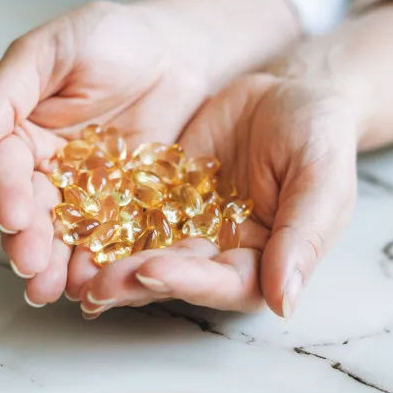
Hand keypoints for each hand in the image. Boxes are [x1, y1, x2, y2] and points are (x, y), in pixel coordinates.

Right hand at [0, 0, 299, 306]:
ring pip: (64, 235)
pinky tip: (99, 285)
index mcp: (17, 132)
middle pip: (28, 212)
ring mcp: (85, 195)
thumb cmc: (110, 38)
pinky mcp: (124, 210)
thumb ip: (4, 95)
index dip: (3, 192)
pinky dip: (103, 263)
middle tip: (31, 265)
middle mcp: (45, 170)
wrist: (179, 50)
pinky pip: (112, 240)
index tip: (11, 214)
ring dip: (56, 265)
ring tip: (54, 290)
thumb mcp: (51, 51)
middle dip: (26, 240)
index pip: (1, 167)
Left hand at [76, 72, 360, 317]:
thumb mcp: (321, 178)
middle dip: (134, 281)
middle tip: (94, 284)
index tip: (152, 271)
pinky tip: (70, 227)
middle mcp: (219, 254)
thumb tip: (286, 301)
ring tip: (71, 271)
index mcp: (263, 262)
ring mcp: (186, 227)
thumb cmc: (319, 135)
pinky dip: (100, 223)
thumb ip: (304, 236)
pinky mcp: (160, 198)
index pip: (224, 284)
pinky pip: (127, 213)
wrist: (292, 90)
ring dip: (108, 265)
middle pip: (174, 277)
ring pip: (143, 253)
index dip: (188, 281)